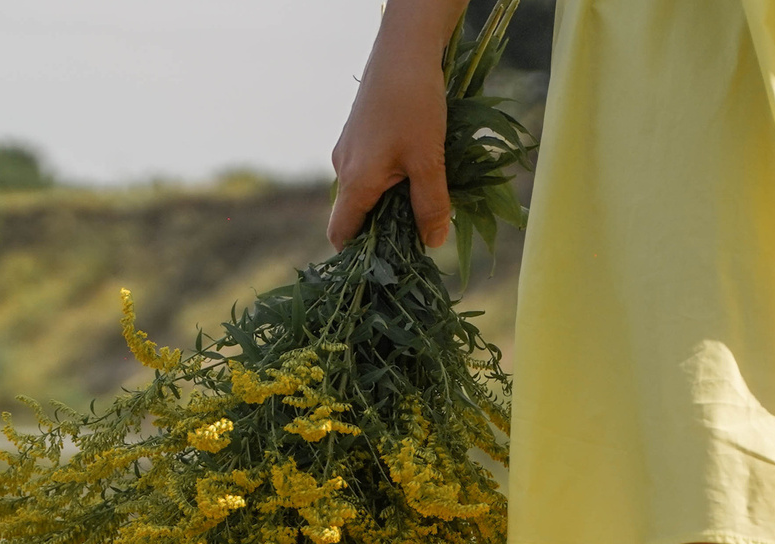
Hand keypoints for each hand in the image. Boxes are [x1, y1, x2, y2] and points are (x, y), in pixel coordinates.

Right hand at [327, 0, 466, 248]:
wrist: (405, 48)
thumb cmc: (415, 104)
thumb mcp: (429, 161)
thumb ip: (431, 206)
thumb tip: (433, 243)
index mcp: (355, 182)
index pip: (341, 235)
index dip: (359, 257)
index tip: (387, 265)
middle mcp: (344, 167)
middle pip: (356, 215)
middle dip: (383, 229)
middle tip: (418, 233)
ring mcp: (349, 148)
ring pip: (365, 190)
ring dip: (390, 201)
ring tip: (424, 198)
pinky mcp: (359, 132)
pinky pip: (370, 168)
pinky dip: (389, 178)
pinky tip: (417, 167)